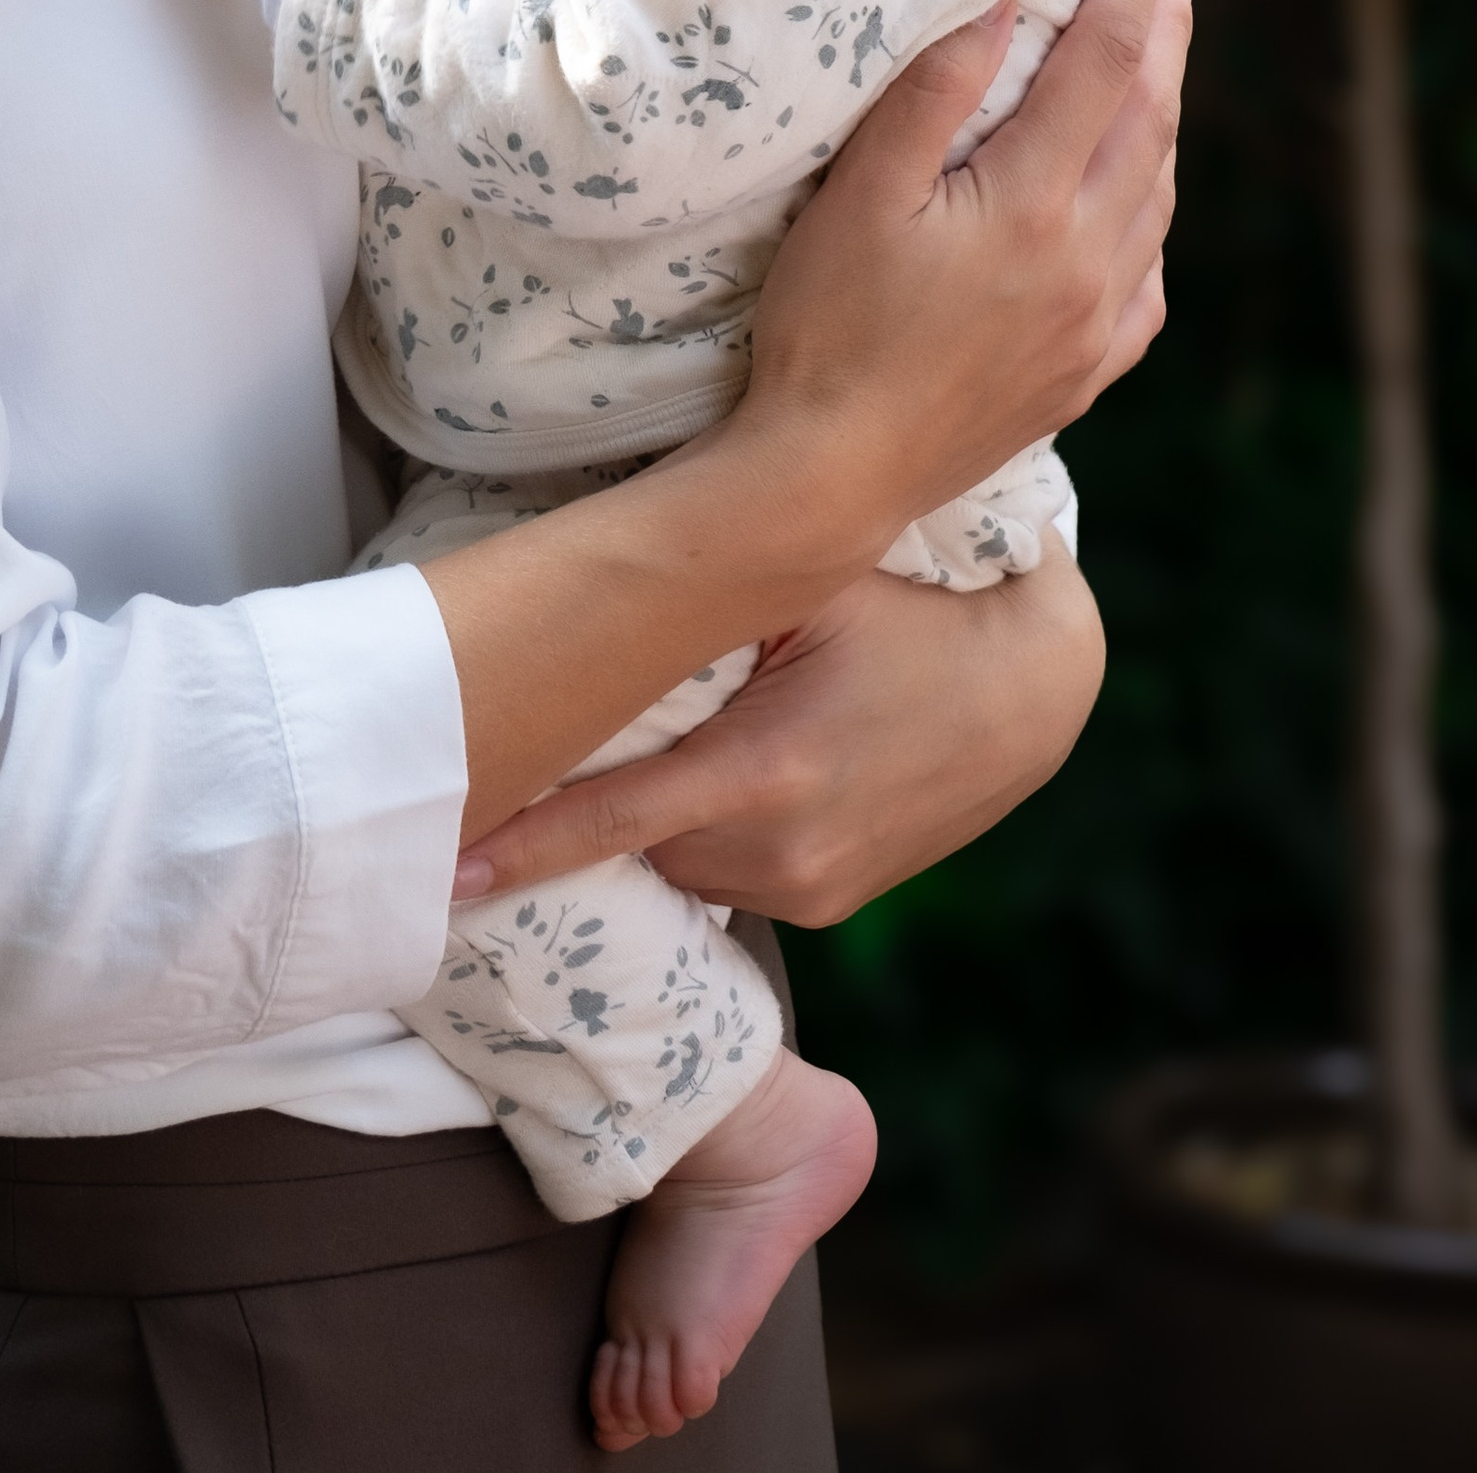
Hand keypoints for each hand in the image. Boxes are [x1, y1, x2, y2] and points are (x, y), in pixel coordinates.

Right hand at [417, 0, 1182, 835]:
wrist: (833, 478)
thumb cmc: (824, 328)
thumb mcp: (859, 194)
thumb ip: (936, 93)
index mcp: (1038, 206)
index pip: (1106, 55)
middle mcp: (1091, 262)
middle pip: (1151, 116)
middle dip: (1162, 25)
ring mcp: (1097, 325)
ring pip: (1158, 192)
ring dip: (1164, 110)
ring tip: (1157, 52)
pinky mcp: (1086, 372)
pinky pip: (1148, 274)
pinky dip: (1152, 211)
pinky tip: (1138, 197)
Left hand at [451, 540, 1104, 913]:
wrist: (1038, 686)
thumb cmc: (922, 608)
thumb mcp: (819, 583)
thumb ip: (714, 594)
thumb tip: (594, 577)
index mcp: (768, 773)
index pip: (611, 822)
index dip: (520, 847)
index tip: (439, 867)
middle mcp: (784, 855)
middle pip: (636, 840)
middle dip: (581, 805)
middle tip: (517, 756)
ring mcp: (813, 889)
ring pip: (680, 861)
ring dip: (649, 819)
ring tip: (638, 744)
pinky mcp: (831, 900)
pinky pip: (731, 873)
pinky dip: (705, 833)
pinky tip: (714, 771)